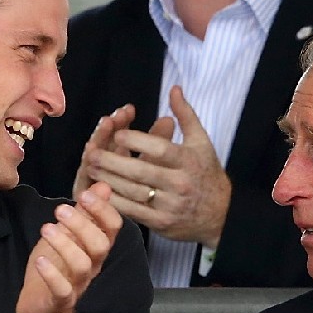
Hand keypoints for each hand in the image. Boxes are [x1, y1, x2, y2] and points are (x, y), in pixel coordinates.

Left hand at [16, 182, 120, 312]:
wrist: (42, 311)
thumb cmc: (56, 270)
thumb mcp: (68, 236)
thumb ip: (85, 213)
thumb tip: (103, 186)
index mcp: (95, 249)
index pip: (112, 229)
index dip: (103, 210)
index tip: (86, 194)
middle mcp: (91, 266)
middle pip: (100, 245)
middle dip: (83, 224)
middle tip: (62, 209)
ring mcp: (77, 284)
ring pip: (82, 264)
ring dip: (65, 243)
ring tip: (47, 228)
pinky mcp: (59, 300)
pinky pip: (62, 289)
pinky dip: (52, 273)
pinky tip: (41, 259)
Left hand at [79, 86, 231, 246]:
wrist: (221, 214)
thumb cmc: (206, 172)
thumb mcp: (201, 141)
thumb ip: (185, 114)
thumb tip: (174, 88)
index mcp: (189, 161)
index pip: (159, 149)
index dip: (136, 140)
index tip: (118, 133)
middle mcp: (180, 184)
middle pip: (141, 171)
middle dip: (113, 162)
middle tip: (93, 153)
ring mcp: (170, 206)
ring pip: (133, 192)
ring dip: (109, 180)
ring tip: (91, 169)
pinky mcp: (162, 223)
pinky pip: (134, 212)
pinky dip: (116, 202)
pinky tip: (101, 191)